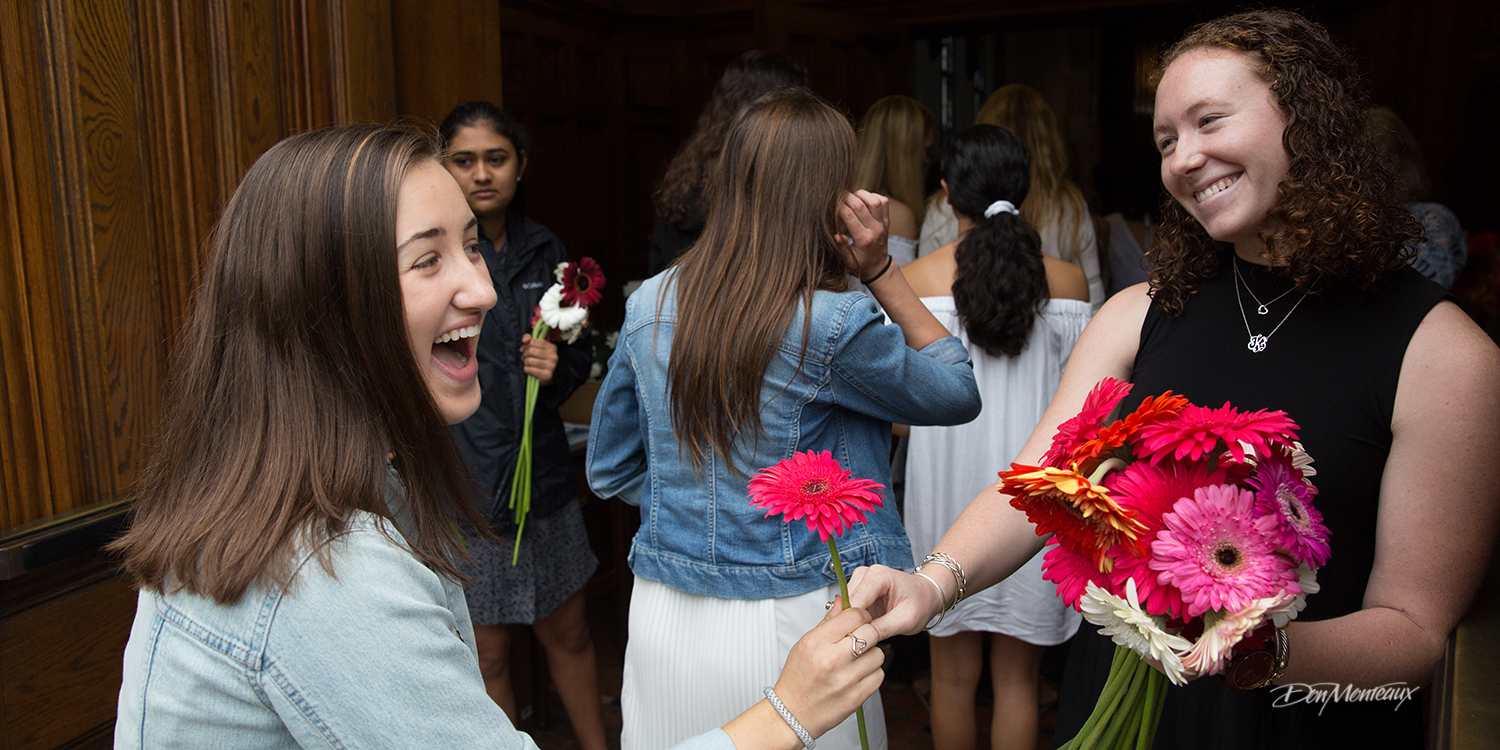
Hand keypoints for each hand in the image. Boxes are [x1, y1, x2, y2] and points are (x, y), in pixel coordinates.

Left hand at [520, 334, 557, 384]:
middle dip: (524, 354)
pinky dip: (526, 370)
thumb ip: (529, 340)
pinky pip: (530, 369)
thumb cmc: (540, 360)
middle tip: (524, 358)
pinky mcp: (547, 375)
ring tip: (527, 364)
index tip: (524, 350)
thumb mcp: (536, 348)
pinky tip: (529, 370)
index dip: (526, 346)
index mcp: (552, 347)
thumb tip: (524, 340)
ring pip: (530, 360)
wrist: (547, 376)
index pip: (533, 342)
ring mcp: (552, 366)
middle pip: (531, 351)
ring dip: (525, 362)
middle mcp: (554, 356)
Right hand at [770, 599, 884, 737]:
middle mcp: (832, 660)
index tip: (858, 620)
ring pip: (879, 654)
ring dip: (871, 654)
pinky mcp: (857, 697)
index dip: (861, 615)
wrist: (793, 713)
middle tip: (860, 639)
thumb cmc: (798, 677)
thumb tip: (843, 600)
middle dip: (868, 633)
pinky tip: (857, 675)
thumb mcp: (805, 643)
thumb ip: (828, 622)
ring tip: (856, 660)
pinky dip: (872, 674)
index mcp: (817, 642)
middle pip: (871, 632)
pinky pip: (879, 675)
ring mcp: (846, 680)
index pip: (854, 615)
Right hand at [834, 190, 889, 279]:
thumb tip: (835, 234)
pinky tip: (864, 199)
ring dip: (861, 194)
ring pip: (874, 200)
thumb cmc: (860, 264)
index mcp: (863, 239)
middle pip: (860, 205)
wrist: (879, 268)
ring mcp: (883, 224)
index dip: (838, 206)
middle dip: (846, 197)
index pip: (849, 215)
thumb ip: (841, 247)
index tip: (831, 204)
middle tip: (838, 196)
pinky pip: (884, 202)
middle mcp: (875, 230)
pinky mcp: (887, 220)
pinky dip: (873, 196)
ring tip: (851, 196)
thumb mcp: (847, 261)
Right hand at [846, 564, 945, 640]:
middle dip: (851, 624)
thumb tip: (860, 639)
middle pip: (845, 604)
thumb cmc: (920, 603)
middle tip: (862, 642)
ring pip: (843, 608)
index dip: (853, 624)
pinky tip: (862, 630)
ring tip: (864, 636)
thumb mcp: (907, 620)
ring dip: (850, 623)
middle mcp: (864, 574)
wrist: (925, 595)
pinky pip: (846, 609)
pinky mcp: (856, 591)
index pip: (854, 602)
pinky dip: (852, 622)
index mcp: (878, 575)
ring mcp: (858, 581)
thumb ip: (884, 628)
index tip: (858, 641)